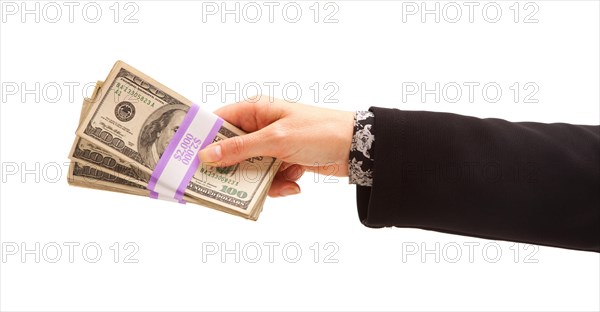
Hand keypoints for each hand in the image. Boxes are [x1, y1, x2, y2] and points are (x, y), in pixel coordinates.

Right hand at [198, 96, 354, 196]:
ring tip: (281, 182)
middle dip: (235, 170)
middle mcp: (261, 126)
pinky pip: (269, 178)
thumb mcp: (277, 139)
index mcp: (256, 110)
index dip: (204, 140)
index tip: (190, 160)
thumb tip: (207, 155)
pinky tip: (296, 183)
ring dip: (263, 181)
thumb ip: (241, 148)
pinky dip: (280, 184)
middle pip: (232, 151)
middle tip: (228, 187)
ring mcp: (273, 146)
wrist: (358, 148)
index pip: (219, 122)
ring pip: (250, 169)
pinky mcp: (284, 162)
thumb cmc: (319, 132)